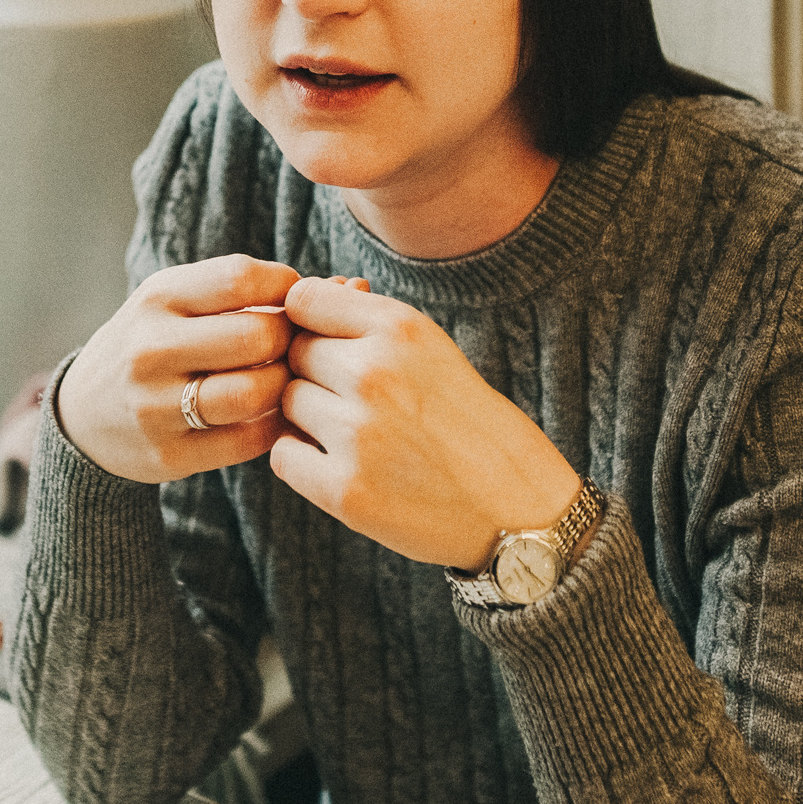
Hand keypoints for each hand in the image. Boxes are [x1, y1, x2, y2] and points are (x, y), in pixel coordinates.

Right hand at [58, 255, 300, 482]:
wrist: (83, 415)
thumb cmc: (156, 344)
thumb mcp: (180, 303)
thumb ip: (252, 292)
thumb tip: (350, 288)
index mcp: (157, 298)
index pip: (242, 278)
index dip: (286, 288)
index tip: (291, 303)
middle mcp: (150, 349)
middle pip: (257, 335)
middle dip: (290, 340)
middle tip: (292, 348)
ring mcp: (155, 405)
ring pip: (253, 392)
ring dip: (282, 386)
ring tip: (279, 381)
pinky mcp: (168, 455)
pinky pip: (248, 441)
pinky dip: (272, 426)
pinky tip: (269, 415)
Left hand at [273, 277, 582, 568]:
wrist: (518, 508)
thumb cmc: (472, 424)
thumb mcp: (433, 352)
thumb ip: (369, 323)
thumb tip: (308, 295)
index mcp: (401, 328)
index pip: (303, 300)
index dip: (306, 322)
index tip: (328, 345)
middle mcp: (374, 374)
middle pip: (293, 354)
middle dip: (313, 373)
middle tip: (354, 401)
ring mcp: (357, 434)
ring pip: (286, 404)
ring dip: (307, 417)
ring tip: (355, 435)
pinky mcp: (346, 491)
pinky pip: (284, 456)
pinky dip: (302, 460)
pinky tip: (341, 464)